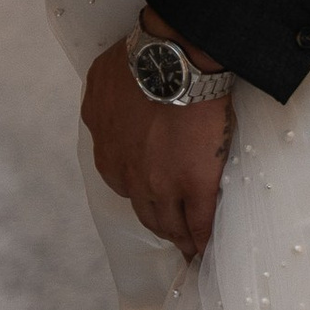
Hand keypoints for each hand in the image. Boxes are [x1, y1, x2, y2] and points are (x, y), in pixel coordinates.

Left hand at [81, 28, 232, 259]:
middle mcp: (128, 176)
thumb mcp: (102, 83)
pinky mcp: (195, 184)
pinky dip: (203, 239)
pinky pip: (200, 222)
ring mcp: (162, 184)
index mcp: (108, 154)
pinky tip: (207, 250)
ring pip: (169, 223)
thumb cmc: (138, 61)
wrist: (173, 59)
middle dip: (160, 225)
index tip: (151, 197)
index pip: (124, 185)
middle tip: (172, 235)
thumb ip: (102, 106)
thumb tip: (108, 109)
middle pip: (145, 212)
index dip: (141, 193)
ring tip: (190, 248)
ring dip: (180, 237)